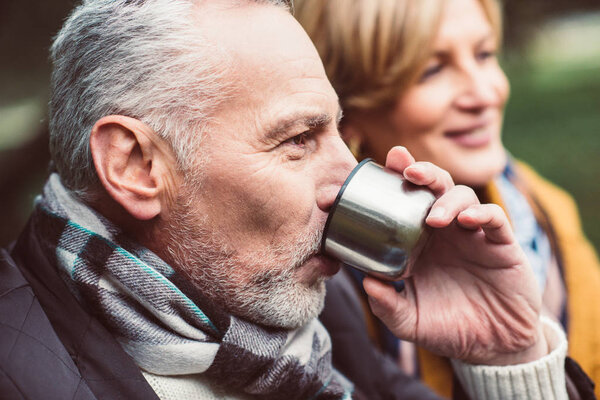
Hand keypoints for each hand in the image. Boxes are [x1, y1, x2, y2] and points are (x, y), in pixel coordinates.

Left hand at [363, 147, 547, 364]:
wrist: (492, 349)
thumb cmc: (448, 328)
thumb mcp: (410, 321)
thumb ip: (387, 305)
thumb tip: (367, 283)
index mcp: (418, 242)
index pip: (404, 201)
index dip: (391, 182)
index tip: (376, 169)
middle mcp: (443, 232)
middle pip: (433, 186)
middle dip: (421, 171)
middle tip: (407, 170)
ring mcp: (472, 235)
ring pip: (462, 195)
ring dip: (447, 199)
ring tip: (435, 219)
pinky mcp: (501, 245)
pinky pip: (494, 218)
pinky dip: (482, 213)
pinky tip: (468, 220)